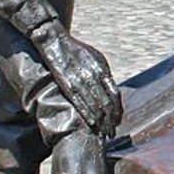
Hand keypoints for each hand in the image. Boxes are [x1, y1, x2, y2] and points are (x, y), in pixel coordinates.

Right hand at [30, 22, 122, 137]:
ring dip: (101, 121)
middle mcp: (93, 75)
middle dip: (111, 120)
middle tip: (112, 132)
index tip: (118, 120)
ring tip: (104, 132)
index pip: (115, 94)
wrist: (56, 41)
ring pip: (95, 104)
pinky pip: (80, 102)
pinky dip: (87, 114)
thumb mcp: (95, 59)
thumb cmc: (76, 51)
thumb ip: (104, 75)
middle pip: (107, 103)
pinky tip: (92, 123)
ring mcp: (80, 80)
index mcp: (102, 69)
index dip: (118, 110)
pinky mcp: (67, 83)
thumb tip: (112, 91)